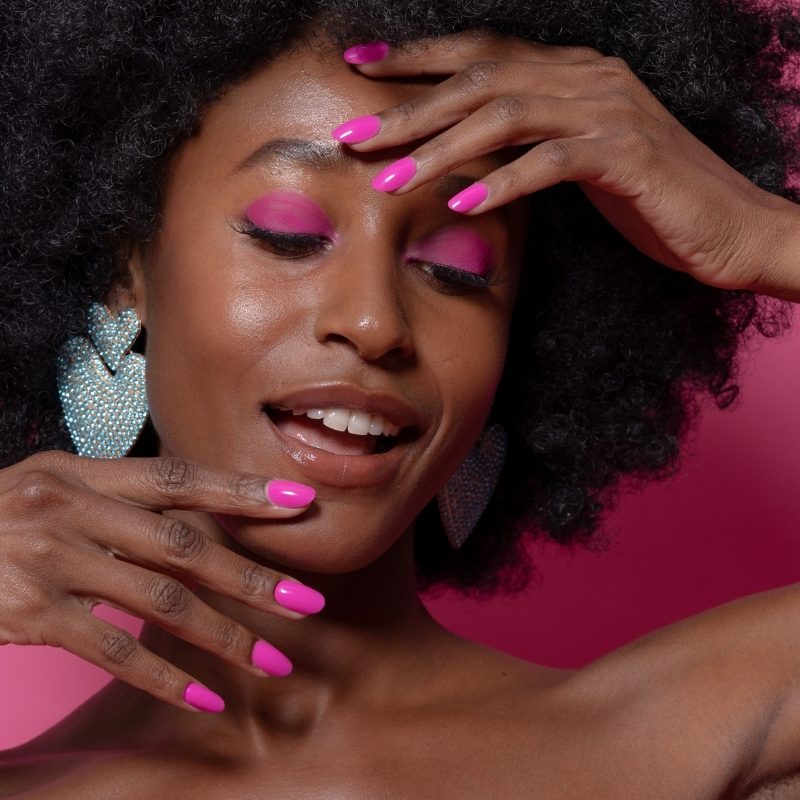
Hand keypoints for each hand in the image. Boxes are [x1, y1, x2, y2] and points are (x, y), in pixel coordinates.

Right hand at [0, 451, 322, 712]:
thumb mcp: (48, 492)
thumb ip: (114, 503)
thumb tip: (190, 521)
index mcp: (80, 472)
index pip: (178, 479)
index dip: (242, 492)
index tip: (300, 503)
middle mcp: (69, 506)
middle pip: (182, 543)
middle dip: (250, 574)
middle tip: (306, 600)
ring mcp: (49, 557)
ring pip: (159, 598)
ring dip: (222, 633)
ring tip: (270, 659)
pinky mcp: (29, 611)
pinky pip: (112, 649)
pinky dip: (162, 676)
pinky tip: (202, 696)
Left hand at [335, 34, 799, 300]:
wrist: (730, 226)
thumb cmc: (650, 198)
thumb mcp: (580, 160)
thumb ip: (530, 143)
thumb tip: (464, 155)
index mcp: (572, 72)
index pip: (481, 54)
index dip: (416, 58)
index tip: (358, 69)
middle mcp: (588, 77)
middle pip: (479, 80)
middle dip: (408, 109)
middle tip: (353, 137)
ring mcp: (610, 111)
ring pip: (506, 114)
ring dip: (440, 149)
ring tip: (389, 182)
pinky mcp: (629, 156)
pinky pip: (553, 161)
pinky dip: (503, 181)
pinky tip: (460, 204)